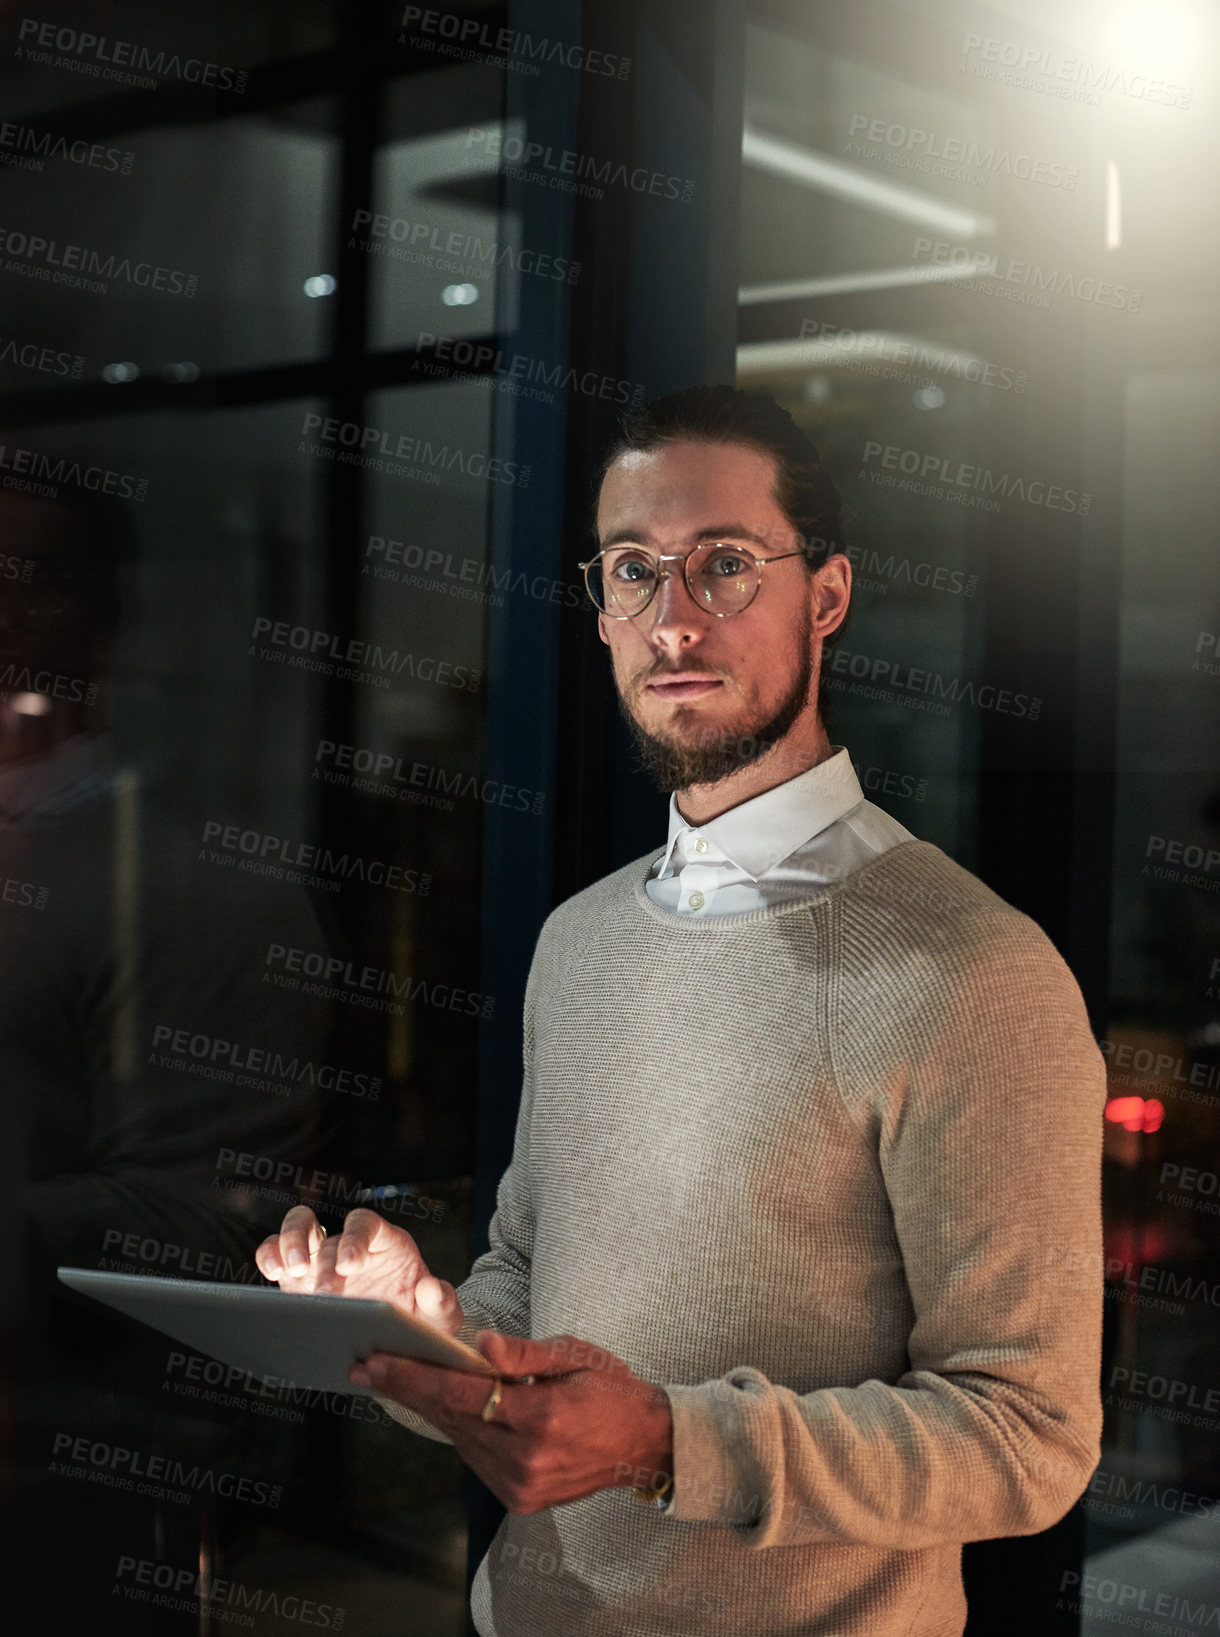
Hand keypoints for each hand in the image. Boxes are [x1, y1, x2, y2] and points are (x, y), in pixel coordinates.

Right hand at [254, 1205, 462, 1335]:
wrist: (398, 1340)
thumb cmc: (420, 1321)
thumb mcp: (441, 1318)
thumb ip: (443, 1304)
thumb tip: (431, 1288)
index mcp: (385, 1244)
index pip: (366, 1224)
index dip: (355, 1237)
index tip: (350, 1264)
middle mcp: (349, 1245)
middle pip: (327, 1227)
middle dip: (320, 1254)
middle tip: (322, 1289)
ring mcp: (321, 1259)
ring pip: (297, 1228)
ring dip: (289, 1244)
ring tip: (292, 1273)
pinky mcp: (297, 1279)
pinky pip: (276, 1254)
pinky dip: (269, 1257)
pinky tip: (270, 1274)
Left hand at [350, 1331, 673, 1513]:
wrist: (646, 1444)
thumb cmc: (611, 1389)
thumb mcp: (576, 1355)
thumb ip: (524, 1354)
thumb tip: (479, 1345)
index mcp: (541, 1420)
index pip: (463, 1396)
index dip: (416, 1378)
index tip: (379, 1360)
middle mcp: (526, 1460)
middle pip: (450, 1420)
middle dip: (406, 1390)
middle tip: (365, 1368)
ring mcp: (521, 1485)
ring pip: (459, 1439)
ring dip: (426, 1408)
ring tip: (392, 1378)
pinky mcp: (519, 1497)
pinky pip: (476, 1455)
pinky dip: (455, 1427)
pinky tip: (435, 1403)